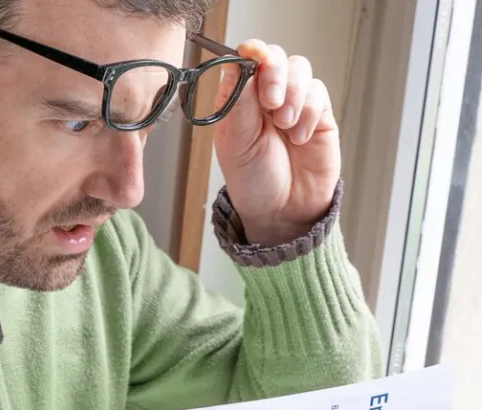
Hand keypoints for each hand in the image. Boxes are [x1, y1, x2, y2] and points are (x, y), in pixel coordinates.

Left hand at [212, 40, 340, 246]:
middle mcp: (265, 97)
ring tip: (284, 125)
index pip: (244, 60)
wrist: (283, 211)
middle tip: (270, 103)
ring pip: (300, 70)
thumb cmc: (253, 180)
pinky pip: (319, 94)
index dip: (252, 52)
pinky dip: (310, 113)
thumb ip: (239, 104)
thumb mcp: (236, 144)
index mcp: (237, 100)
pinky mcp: (319, 115)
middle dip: (274, 73)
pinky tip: (299, 137)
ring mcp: (294, 103)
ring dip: (293, 94)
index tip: (255, 56)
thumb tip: (239, 65)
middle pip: (276, 58)